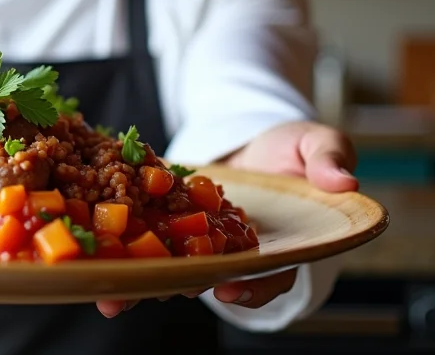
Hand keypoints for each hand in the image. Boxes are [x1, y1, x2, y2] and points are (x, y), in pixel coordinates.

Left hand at [96, 120, 356, 317]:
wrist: (252, 138)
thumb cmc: (292, 148)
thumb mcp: (316, 144)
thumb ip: (329, 160)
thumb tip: (346, 181)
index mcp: (276, 249)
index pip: (268, 277)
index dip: (251, 285)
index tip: (231, 284)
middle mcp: (231, 257)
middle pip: (204, 282)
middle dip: (171, 291)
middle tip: (140, 297)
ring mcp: (194, 245)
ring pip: (165, 269)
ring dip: (134, 282)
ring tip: (106, 292)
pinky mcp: (162, 223)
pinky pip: (139, 238)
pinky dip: (115, 246)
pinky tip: (88, 252)